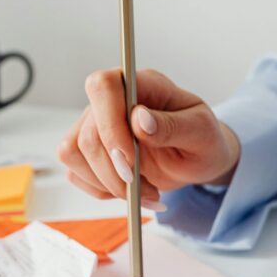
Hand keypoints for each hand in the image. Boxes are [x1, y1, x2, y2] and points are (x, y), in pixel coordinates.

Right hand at [59, 68, 240, 207]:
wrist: (198, 159)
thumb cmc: (202, 140)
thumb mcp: (201, 132)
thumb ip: (172, 125)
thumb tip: (140, 119)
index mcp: (141, 84)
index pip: (103, 86)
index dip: (109, 125)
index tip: (130, 158)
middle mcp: (112, 101)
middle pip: (87, 133)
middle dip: (114, 170)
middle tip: (146, 188)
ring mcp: (95, 125)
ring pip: (74, 153)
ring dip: (108, 184)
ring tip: (145, 191)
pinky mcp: (89, 152)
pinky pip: (76, 173)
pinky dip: (103, 191)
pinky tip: (131, 192)